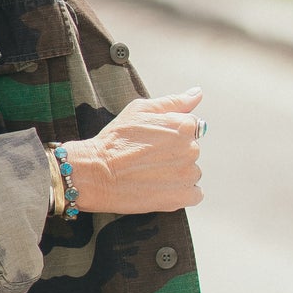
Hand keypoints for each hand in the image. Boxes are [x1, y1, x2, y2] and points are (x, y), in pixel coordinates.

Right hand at [62, 87, 203, 217]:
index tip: (154, 142)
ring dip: (177, 174)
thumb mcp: (140, 110)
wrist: (96, 173)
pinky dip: (180, 193)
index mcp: (184, 126)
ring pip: (191, 173)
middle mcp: (191, 149)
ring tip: (150, 174)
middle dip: (174, 154)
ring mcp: (188, 175)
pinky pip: (193, 195)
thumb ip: (174, 102)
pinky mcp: (182, 198)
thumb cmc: (115, 140)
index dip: (170, 134)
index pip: (191, 128)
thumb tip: (197, 94)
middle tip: (148, 158)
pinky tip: (160, 188)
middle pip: (190, 151)